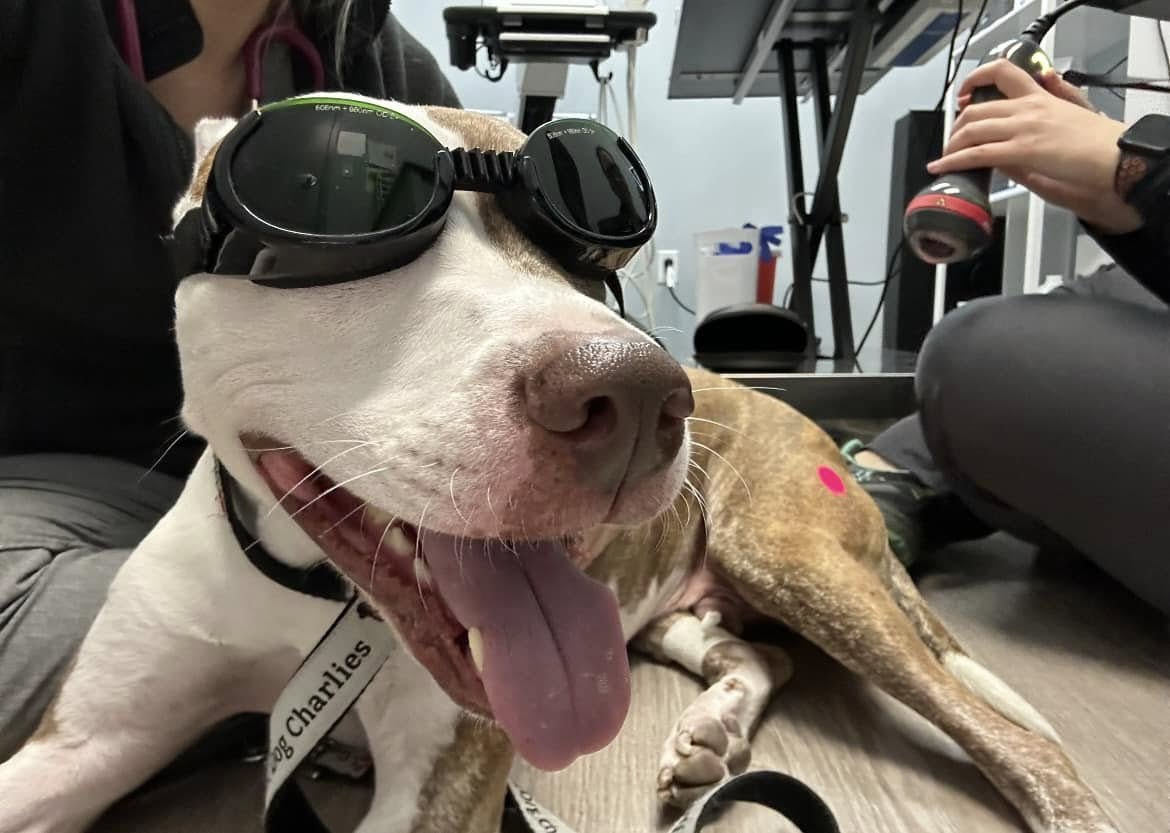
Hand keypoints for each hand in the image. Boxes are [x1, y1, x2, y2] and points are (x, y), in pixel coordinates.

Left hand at [926, 60, 1142, 234]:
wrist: (1115, 156)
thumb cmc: (1098, 140)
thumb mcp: (1070, 112)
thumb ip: (1046, 106)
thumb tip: (1026, 111)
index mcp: (1040, 96)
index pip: (1003, 72)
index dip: (976, 79)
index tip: (964, 94)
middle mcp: (1028, 108)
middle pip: (977, 108)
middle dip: (956, 126)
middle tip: (952, 139)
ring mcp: (1023, 128)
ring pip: (972, 130)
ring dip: (952, 145)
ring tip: (945, 157)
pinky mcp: (1022, 150)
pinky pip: (978, 154)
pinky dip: (954, 161)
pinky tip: (942, 167)